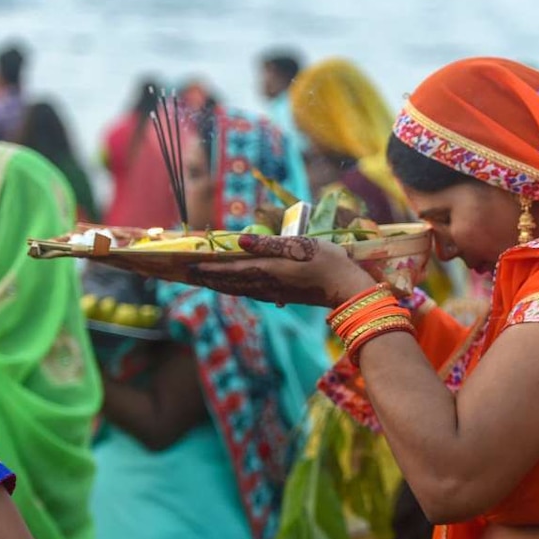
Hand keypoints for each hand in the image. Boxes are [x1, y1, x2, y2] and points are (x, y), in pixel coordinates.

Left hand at [184, 235, 375, 306]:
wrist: (347, 288)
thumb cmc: (328, 261)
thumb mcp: (301, 246)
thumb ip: (270, 244)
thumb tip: (239, 243)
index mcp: (269, 270)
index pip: (232, 269)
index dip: (210, 268)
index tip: (190, 265)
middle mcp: (268, 284)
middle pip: (232, 283)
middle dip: (210, 278)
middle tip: (190, 274)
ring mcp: (276, 293)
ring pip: (241, 289)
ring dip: (222, 285)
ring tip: (208, 281)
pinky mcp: (285, 296)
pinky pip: (253, 293)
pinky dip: (239, 289)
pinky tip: (238, 288)